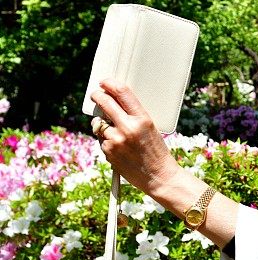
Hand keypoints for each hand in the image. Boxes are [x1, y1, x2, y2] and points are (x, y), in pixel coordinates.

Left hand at [90, 78, 180, 193]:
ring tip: (120, 137)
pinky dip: (106, 141)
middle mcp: (127, 128)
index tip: (105, 82)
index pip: (122, 92)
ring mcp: (115, 140)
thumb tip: (112, 103)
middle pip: (104, 102)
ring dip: (104, 125)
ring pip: (100, 123)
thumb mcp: (151, 128)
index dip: (110, 84)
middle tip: (96, 95)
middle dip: (98, 96)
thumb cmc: (157, 152)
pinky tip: (120, 149)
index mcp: (142, 119)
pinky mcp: (107, 151)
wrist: (159, 177)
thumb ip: (133, 115)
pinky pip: (101, 140)